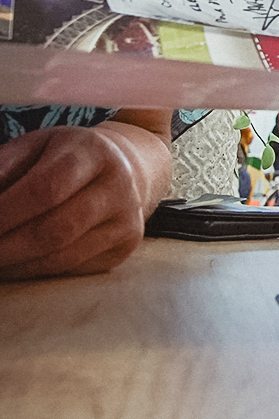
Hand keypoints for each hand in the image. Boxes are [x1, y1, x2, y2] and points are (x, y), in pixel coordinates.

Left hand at [0, 124, 167, 279]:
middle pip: (56, 229)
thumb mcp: (34, 148)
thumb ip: (4, 167)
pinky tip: (17, 262)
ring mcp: (127, 216)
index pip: (46, 188)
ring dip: (17, 265)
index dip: (6, 213)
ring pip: (64, 256)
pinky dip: (36, 271)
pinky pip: (74, 268)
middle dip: (7, 247)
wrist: (122, 167)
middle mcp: (119, 183)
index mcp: (92, 151)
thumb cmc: (63, 158)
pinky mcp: (127, 243)